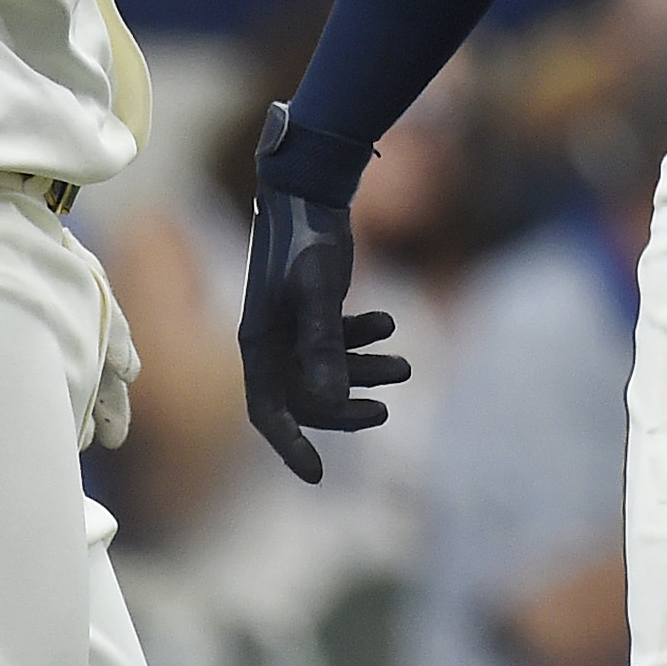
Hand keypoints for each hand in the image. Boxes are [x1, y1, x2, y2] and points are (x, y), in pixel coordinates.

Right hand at [239, 162, 405, 481]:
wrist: (310, 190)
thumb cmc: (306, 240)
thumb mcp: (316, 294)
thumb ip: (322, 346)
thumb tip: (328, 403)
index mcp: (258, 345)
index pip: (267, 412)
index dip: (289, 446)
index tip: (316, 476)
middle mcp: (271, 341)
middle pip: (305, 397)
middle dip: (344, 409)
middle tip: (383, 410)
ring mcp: (291, 325)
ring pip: (327, 370)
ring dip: (365, 372)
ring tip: (407, 366)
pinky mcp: (313, 308)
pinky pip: (336, 341)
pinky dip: (363, 339)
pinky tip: (388, 323)